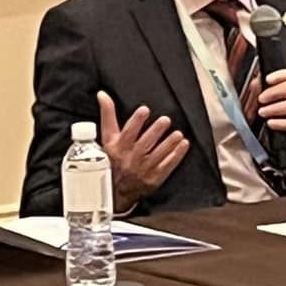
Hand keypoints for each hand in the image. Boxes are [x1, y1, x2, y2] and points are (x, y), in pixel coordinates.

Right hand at [98, 91, 189, 208]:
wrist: (115, 191)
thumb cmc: (112, 159)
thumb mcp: (107, 137)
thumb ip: (107, 115)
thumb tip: (102, 95)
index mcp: (118, 148)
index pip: (127, 133)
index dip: (136, 121)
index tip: (145, 110)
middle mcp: (130, 159)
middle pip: (144, 144)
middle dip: (155, 131)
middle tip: (165, 120)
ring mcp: (143, 170)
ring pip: (157, 155)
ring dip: (168, 144)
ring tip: (177, 134)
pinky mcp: (154, 179)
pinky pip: (167, 166)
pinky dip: (176, 156)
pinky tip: (183, 145)